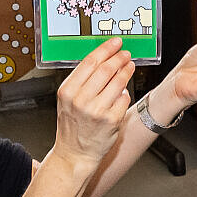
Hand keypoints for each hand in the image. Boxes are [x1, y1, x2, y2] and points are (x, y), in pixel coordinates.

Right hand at [52, 37, 133, 168]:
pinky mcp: (112, 121)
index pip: (90, 62)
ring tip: (129, 67)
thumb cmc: (73, 126)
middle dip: (119, 58)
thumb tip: (103, 59)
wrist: (75, 153)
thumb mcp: (68, 100)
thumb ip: (82, 80)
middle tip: (126, 54)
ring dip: (126, 71)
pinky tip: (123, 91)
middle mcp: (81, 100)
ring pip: (118, 82)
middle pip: (106, 69)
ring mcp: (97, 111)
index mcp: (68, 91)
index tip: (115, 43)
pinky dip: (125, 92)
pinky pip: (124, 99)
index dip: (106, 49)